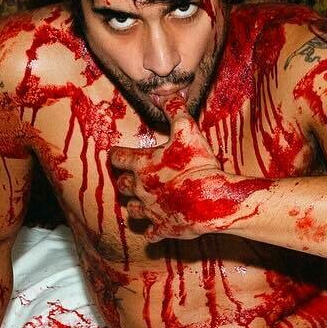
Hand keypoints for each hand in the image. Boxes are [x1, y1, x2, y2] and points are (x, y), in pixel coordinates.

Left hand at [108, 93, 264, 242]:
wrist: (211, 199)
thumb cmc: (198, 164)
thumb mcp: (188, 129)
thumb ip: (175, 110)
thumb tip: (166, 94)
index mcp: (142, 164)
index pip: (118, 158)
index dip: (116, 154)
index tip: (116, 153)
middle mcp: (141, 189)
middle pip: (123, 186)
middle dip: (125, 181)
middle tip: (129, 178)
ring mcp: (152, 211)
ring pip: (133, 210)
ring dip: (135, 206)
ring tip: (140, 203)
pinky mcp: (164, 228)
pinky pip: (151, 233)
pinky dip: (151, 231)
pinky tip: (154, 229)